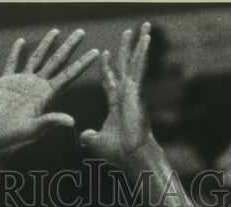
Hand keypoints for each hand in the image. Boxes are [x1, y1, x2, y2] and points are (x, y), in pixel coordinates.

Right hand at [0, 28, 98, 157]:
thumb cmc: (10, 139)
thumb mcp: (32, 131)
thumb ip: (50, 122)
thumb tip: (72, 122)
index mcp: (46, 97)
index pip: (69, 76)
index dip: (82, 63)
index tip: (96, 52)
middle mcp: (36, 87)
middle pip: (57, 62)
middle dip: (69, 47)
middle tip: (81, 32)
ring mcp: (21, 84)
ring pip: (37, 58)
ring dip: (46, 45)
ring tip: (56, 31)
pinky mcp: (5, 83)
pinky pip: (12, 63)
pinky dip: (15, 53)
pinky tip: (21, 42)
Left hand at [79, 22, 152, 165]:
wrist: (131, 156)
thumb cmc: (118, 152)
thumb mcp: (97, 142)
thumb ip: (90, 137)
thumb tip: (83, 136)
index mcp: (116, 103)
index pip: (110, 81)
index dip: (107, 68)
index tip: (104, 54)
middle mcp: (125, 94)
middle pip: (124, 66)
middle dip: (125, 49)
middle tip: (128, 32)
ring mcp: (132, 92)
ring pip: (134, 63)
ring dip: (138, 44)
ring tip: (143, 26)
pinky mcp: (137, 93)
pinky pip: (139, 69)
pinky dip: (142, 54)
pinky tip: (146, 39)